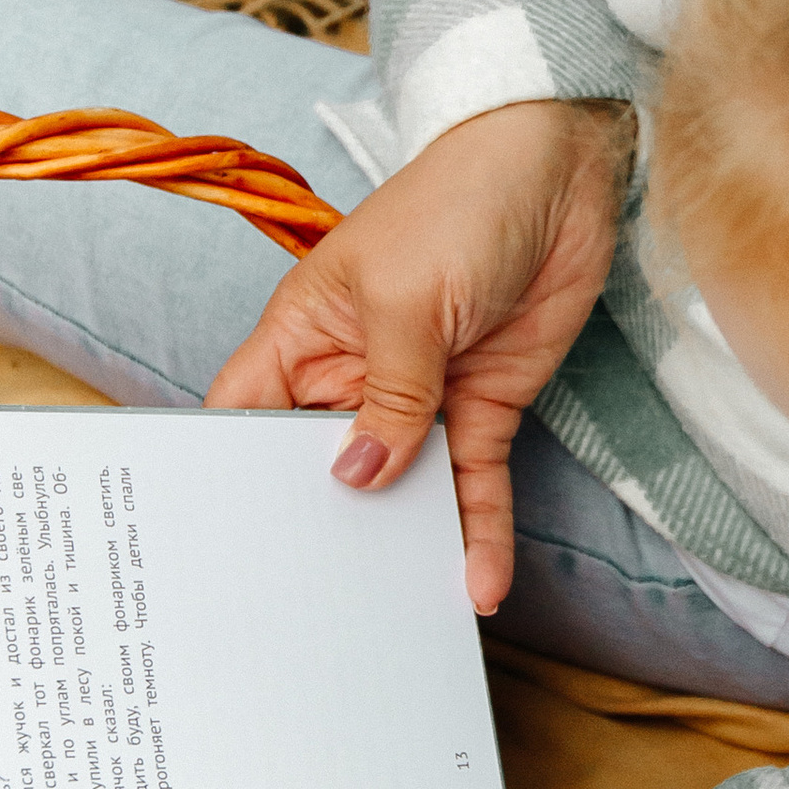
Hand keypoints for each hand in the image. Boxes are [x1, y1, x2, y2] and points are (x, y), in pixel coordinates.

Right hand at [205, 99, 634, 616]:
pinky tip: (480, 582)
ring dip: (406, 547)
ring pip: (403, 492)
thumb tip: (356, 477)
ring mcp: (420, 398)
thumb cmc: (458, 203)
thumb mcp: (405, 297)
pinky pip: (473, 488)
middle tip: (315, 607)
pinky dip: (479, 533)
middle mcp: (353, 375)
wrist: (561, 172)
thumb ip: (384, 393)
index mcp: (303, 337)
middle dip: (322, 529)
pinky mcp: (483, 409)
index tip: (227, 542)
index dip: (232, 472)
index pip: (247, 416)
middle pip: (323, 469)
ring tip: (399, 617)